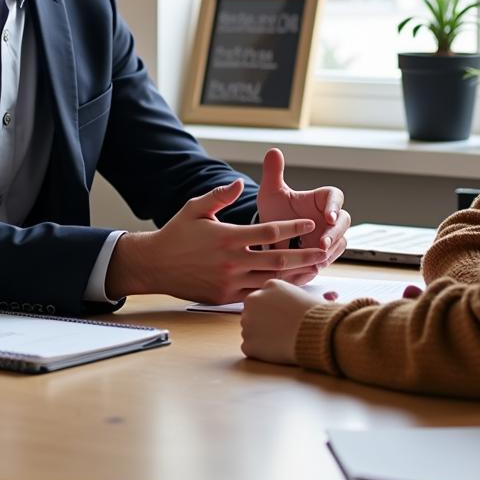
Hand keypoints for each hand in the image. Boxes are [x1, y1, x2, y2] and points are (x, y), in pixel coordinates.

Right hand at [106, 179, 329, 303]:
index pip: (269, 232)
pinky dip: (273, 290)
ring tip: (315, 270)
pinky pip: (254, 294)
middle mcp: (231, 261)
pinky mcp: (224, 297)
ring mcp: (228, 282)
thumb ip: (220, 195)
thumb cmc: (176, 233)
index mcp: (227, 237)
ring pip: (270, 280)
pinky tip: (288, 286)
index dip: (293, 228)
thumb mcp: (195, 208)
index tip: (310, 223)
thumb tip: (241, 182)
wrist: (154, 265)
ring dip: (295, 276)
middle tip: (325, 251)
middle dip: (305, 255)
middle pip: (278, 260)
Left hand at [240, 278, 323, 364]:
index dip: (273, 310)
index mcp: (269, 285)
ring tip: (281, 340)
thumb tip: (282, 305)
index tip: (283, 318)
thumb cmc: (315, 316)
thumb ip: (284, 296)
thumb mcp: (300, 293)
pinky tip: (276, 350)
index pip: (263, 298)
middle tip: (280, 330)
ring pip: (249, 330)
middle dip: (262, 321)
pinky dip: (260, 351)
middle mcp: (253, 300)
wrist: (316, 333)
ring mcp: (248, 322)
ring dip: (260, 336)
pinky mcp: (249, 343)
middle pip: (252, 312)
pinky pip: (250, 348)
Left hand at [255, 148, 349, 285]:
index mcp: (322, 199)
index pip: (336, 197)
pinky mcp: (325, 255)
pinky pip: (330, 260)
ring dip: (330, 251)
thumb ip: (273, 173)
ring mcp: (330, 237)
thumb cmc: (275, 210)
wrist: (269, 236)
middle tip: (323, 243)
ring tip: (316, 260)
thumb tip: (273, 151)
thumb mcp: (271, 193)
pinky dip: (320, 265)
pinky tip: (307, 270)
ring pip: (340, 244)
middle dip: (335, 233)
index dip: (335, 206)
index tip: (328, 215)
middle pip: (344, 223)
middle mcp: (330, 218)